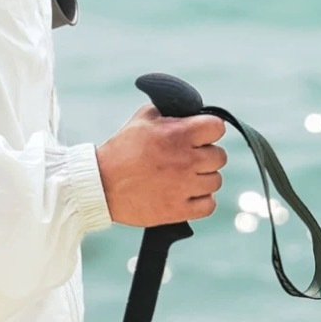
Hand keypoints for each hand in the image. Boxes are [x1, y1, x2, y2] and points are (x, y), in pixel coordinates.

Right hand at [95, 106, 226, 226]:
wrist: (100, 185)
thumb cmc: (121, 150)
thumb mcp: (142, 119)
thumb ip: (169, 112)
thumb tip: (190, 112)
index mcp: (177, 134)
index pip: (217, 127)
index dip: (209, 131)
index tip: (200, 136)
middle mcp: (185, 160)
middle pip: (220, 157)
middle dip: (206, 156)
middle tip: (189, 159)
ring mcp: (183, 187)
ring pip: (216, 181)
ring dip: (203, 179)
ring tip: (185, 178)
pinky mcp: (178, 210)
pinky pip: (209, 205)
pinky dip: (202, 201)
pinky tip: (188, 195)